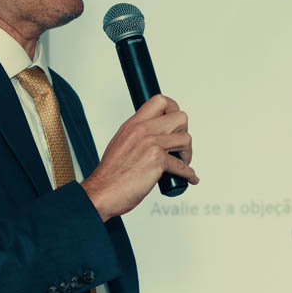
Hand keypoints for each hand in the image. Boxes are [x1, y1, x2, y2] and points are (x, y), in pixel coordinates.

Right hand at [81, 94, 198, 221]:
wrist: (102, 191)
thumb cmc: (110, 174)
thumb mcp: (120, 143)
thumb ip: (137, 136)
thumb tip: (155, 136)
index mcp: (133, 124)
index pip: (160, 101)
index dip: (173, 110)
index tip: (175, 124)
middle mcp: (142, 130)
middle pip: (180, 117)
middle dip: (184, 132)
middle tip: (179, 146)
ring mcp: (150, 144)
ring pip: (185, 139)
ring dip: (187, 154)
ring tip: (182, 162)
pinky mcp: (157, 161)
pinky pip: (182, 165)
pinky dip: (189, 174)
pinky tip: (189, 177)